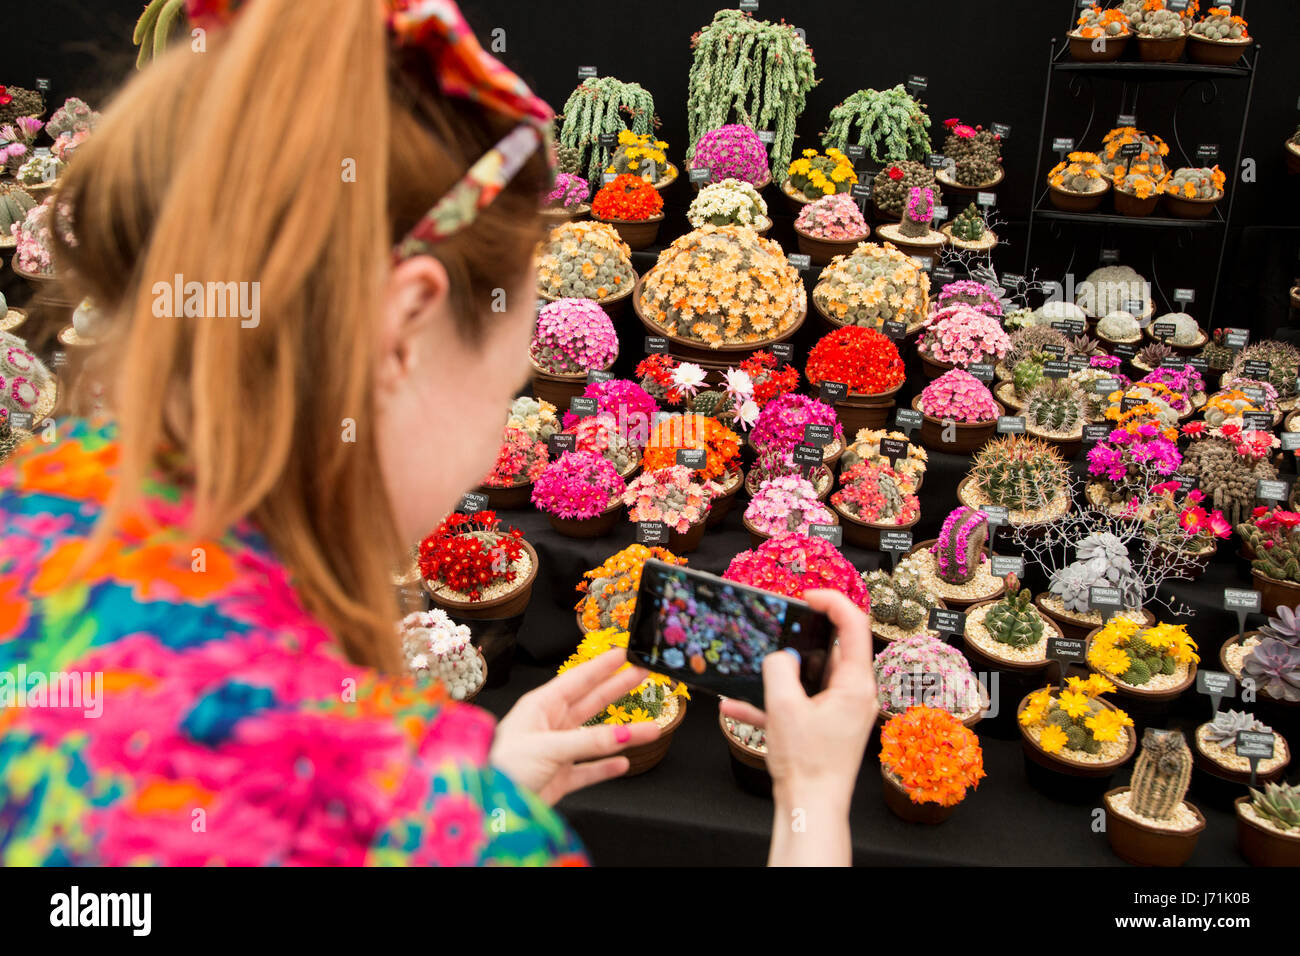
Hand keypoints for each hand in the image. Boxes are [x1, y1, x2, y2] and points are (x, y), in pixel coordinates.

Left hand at [490, 649, 660, 804]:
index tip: (624, 653)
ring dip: (622, 734)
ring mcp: (555, 752)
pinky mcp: (557, 779)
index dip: (602, 666)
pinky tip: (623, 763)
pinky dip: (605, 767)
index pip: (577, 680)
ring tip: (650, 727)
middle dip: (616, 688)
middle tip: (642, 674)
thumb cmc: (503, 768)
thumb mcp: (547, 747)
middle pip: (590, 702)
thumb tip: (625, 734)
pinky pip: (587, 770)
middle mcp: (549, 725)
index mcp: (540, 707)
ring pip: (595, 738)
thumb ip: (589, 742)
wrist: (487, 806)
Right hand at [720, 590, 876, 864]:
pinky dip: (772, 702)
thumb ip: (778, 669)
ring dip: (778, 673)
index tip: (805, 597)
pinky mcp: (825, 728)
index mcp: (855, 684)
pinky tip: (736, 705)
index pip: (855, 625)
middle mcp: (854, 694)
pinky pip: (799, 703)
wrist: (810, 809)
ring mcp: (840, 712)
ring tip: (752, 667)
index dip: (832, 602)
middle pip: (830, 649)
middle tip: (776, 628)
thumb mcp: (783, 707)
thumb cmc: (807, 763)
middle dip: (798, 638)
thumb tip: (777, 655)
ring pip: (809, 677)